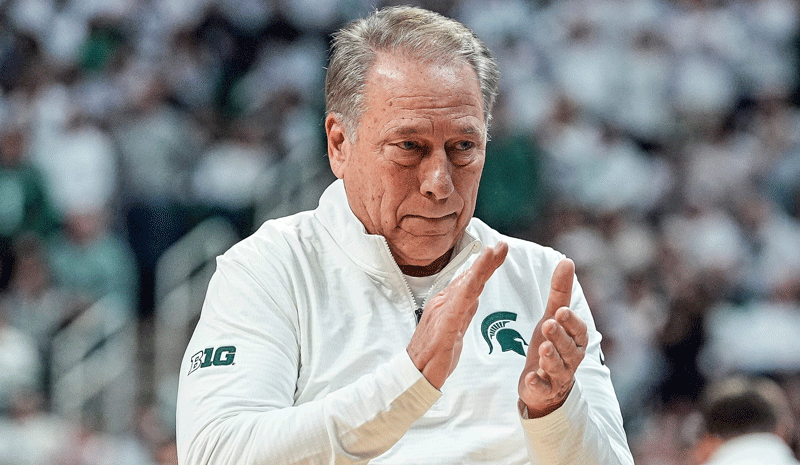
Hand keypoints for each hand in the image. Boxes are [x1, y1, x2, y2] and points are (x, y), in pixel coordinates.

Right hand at [407, 242, 507, 388]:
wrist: (414, 374)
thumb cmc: (433, 354)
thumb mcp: (455, 329)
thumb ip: (464, 310)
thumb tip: (475, 294)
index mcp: (447, 304)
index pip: (470, 281)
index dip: (485, 265)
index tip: (499, 251)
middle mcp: (443, 303)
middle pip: (469, 279)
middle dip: (487, 261)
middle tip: (502, 245)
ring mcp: (442, 313)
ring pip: (464, 287)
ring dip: (479, 268)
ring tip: (491, 252)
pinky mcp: (443, 326)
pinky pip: (457, 306)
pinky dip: (467, 290)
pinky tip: (475, 280)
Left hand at [518, 258, 587, 416]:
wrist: (545, 383)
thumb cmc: (552, 344)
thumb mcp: (553, 316)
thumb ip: (560, 292)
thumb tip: (567, 261)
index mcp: (575, 339)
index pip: (578, 329)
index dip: (571, 321)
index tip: (560, 311)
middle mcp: (571, 357)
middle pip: (568, 348)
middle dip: (559, 336)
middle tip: (548, 324)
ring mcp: (558, 375)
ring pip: (558, 367)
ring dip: (551, 358)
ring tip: (543, 349)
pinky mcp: (544, 389)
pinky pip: (543, 388)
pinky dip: (538, 383)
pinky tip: (530, 377)